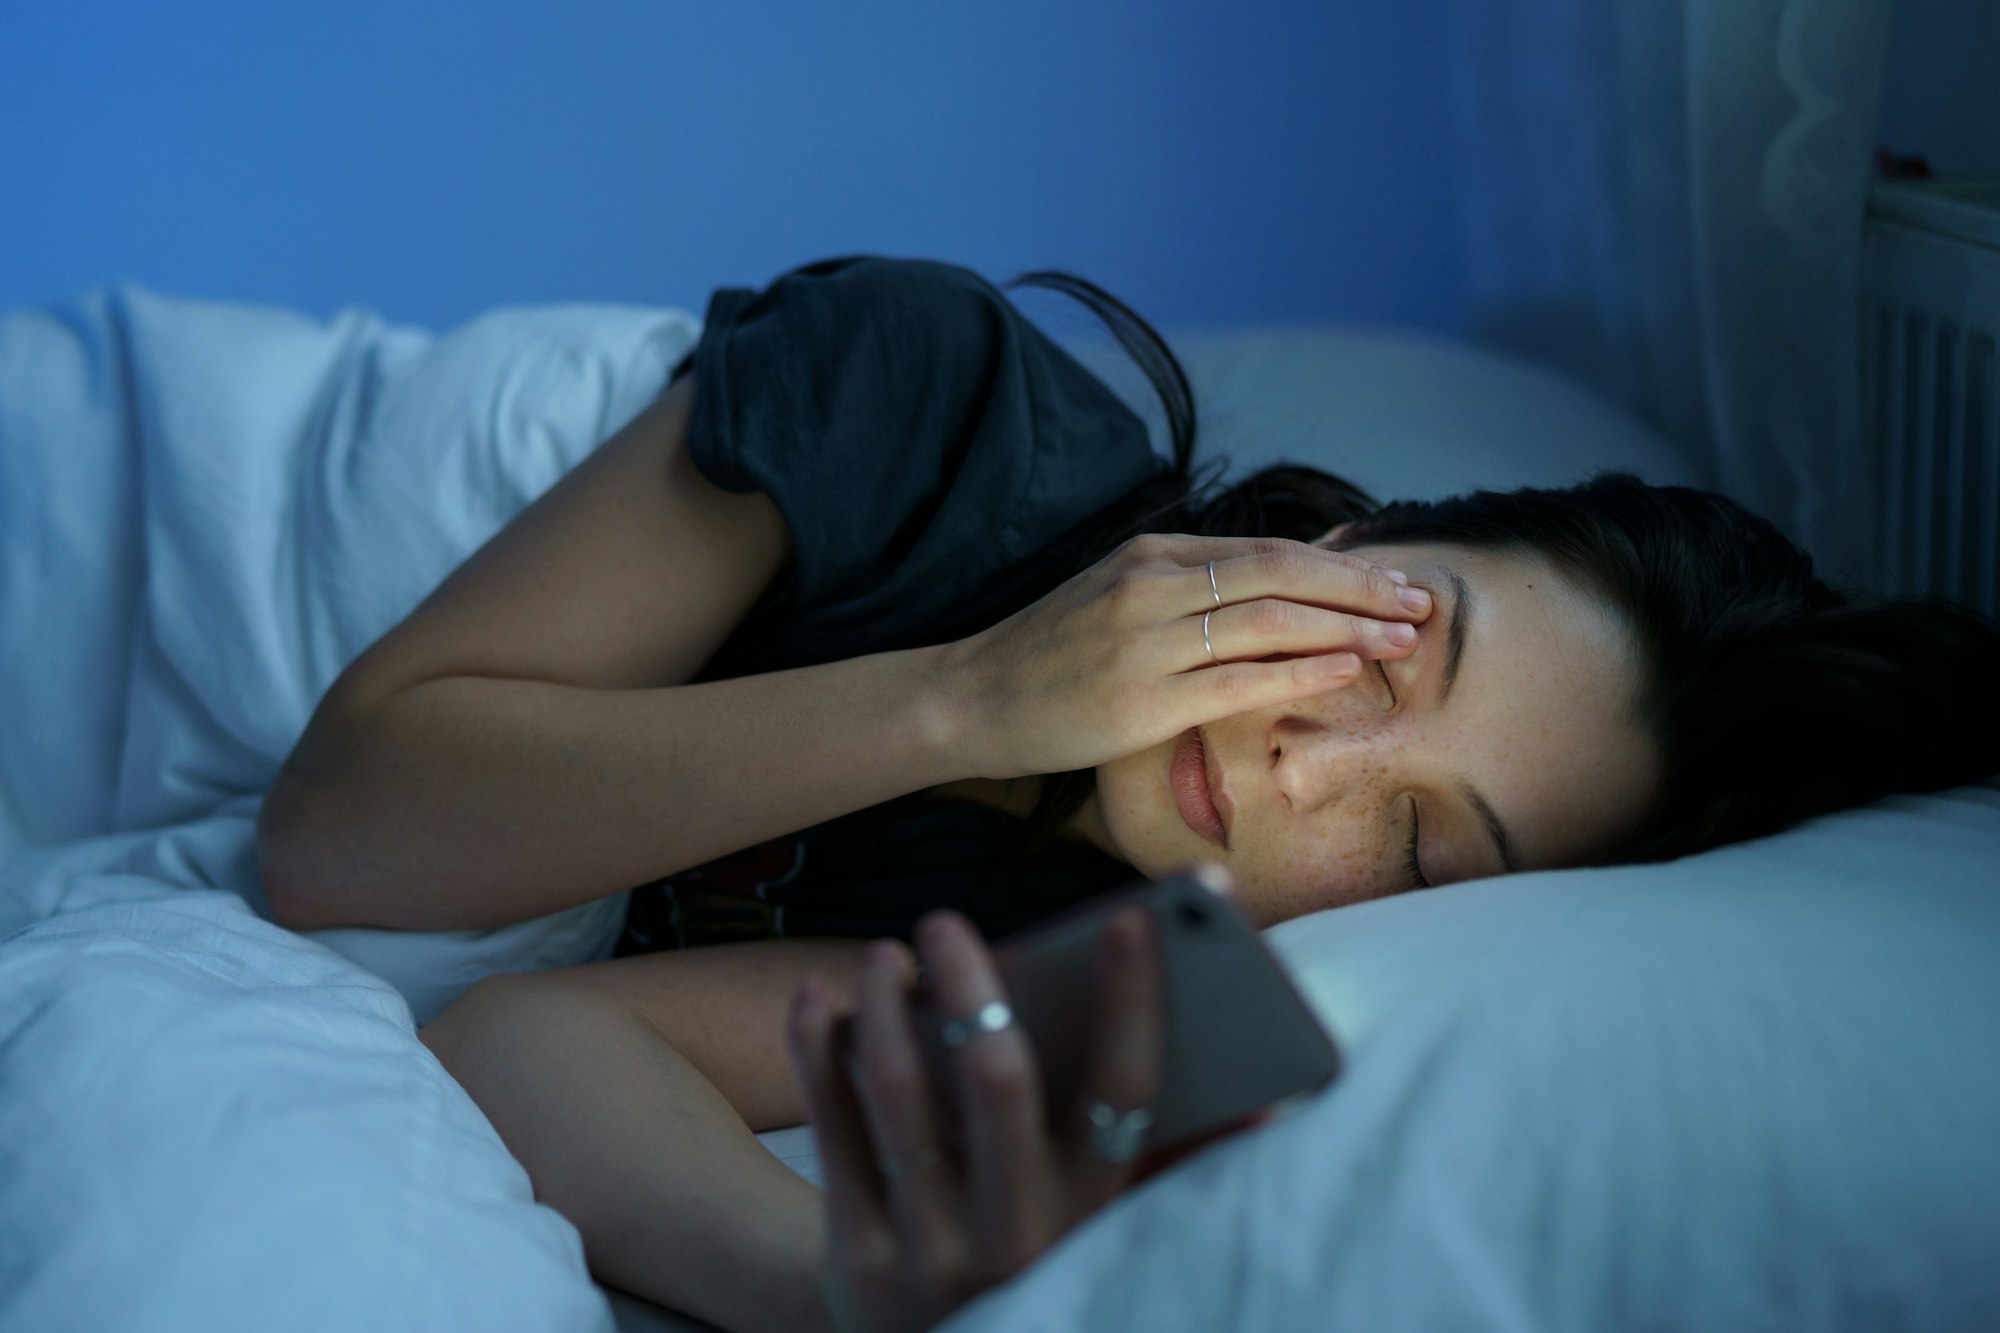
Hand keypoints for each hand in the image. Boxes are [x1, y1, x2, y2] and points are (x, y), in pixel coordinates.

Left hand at [785, 904, 1165, 1332]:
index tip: (1129, 920)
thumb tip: (1268, 1107)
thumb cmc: (1033, 1260)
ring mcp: (931, 1250)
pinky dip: (817, 1052)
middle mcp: (1019, 1236)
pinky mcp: (856, 1256)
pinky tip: (817, 997)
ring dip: (887, 1009)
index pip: (1127, 1093)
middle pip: (999, 1081)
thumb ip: (1172, 1166)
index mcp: (1094, 1214)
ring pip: (902, 1098)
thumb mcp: (1104, 1234)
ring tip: (887, 955)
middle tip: (945, 922)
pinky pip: (833, 1130)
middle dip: (973, 986)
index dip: (1135, 1002)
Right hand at [937, 532, 1434, 779]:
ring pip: (1269, 621)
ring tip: (1404, 640)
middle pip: (1280, 573)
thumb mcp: (1115, 596)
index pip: (1265, 550)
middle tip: (1421, 601)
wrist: (972, 697)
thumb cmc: (1050, 656)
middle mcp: (1151, 586)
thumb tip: (1274, 591)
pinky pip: (1239, 680)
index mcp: (1151, 555)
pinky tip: (1347, 671)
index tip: (1393, 578)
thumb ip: (1186, 589)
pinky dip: (1302, 672)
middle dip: (1361, 588)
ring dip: (1348, 629)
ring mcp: (1145, 642)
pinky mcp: (1141, 700)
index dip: (1339, 563)